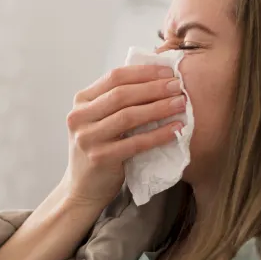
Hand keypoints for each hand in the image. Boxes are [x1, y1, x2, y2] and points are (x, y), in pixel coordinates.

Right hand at [61, 65, 185, 207]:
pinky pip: (135, 143)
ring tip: (181, 103)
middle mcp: (79, 117)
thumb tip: (157, 78)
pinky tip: (175, 129)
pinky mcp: (100, 158)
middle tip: (178, 86)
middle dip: (154, 88)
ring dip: (158, 108)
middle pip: (122, 94)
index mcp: (81, 101)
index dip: (144, 72)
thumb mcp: (99, 120)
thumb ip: (116, 101)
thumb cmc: (99, 150)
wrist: (83, 188)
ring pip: (129, 116)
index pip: (114, 77)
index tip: (168, 71)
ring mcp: (88, 138)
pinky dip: (158, 135)